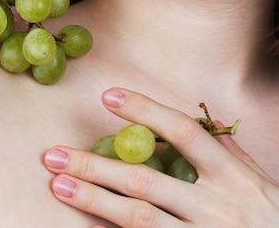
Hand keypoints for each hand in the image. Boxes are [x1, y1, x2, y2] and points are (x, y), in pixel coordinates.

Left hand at [43, 88, 278, 227]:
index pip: (184, 133)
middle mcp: (217, 208)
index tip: (107, 96)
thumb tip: (208, 126)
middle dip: (95, 166)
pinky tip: (87, 226)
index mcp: (235, 177)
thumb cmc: (275, 222)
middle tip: (54, 155)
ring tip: (59, 186)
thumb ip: (233, 157)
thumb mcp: (265, 185)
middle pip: (145, 181)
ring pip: (138, 217)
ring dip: (94, 200)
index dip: (144, 110)